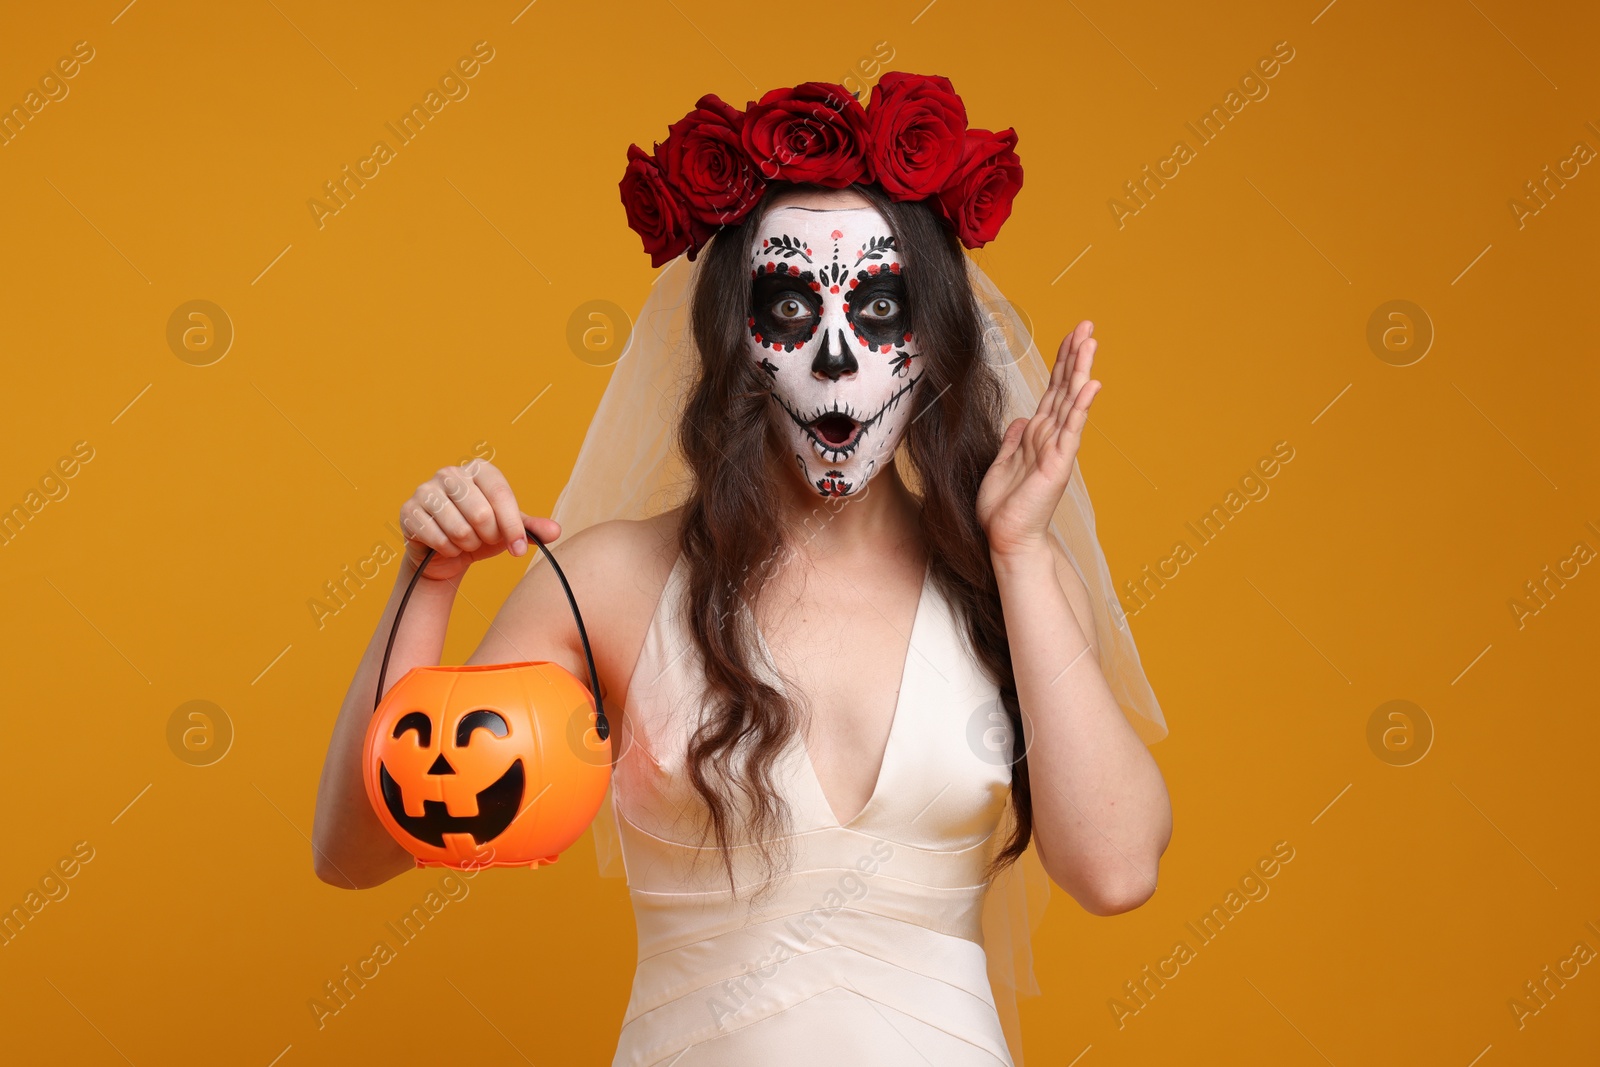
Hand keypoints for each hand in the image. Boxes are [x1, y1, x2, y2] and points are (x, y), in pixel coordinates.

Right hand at [398, 459, 560, 582]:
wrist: (445, 553)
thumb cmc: (481, 534)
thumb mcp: (508, 531)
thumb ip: (531, 529)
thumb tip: (555, 532)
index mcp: (480, 470)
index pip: (502, 495)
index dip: (513, 527)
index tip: (518, 551)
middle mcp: (450, 473)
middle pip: (481, 514)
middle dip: (488, 538)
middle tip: (483, 540)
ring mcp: (426, 490)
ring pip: (459, 528)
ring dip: (467, 545)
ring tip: (464, 542)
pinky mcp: (408, 510)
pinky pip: (436, 537)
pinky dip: (447, 550)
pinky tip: (445, 546)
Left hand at [977, 320, 1100, 558]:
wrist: (1006, 539)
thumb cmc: (1004, 509)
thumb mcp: (1002, 465)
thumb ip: (1013, 441)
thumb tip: (1020, 420)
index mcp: (1037, 435)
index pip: (1053, 391)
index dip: (1061, 363)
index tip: (1070, 336)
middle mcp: (1051, 437)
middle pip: (1065, 388)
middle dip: (1075, 356)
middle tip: (1087, 325)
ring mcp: (1057, 449)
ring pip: (1070, 401)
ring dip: (1080, 370)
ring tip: (1091, 341)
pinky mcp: (1057, 464)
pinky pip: (1071, 429)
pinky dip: (1080, 406)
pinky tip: (1090, 385)